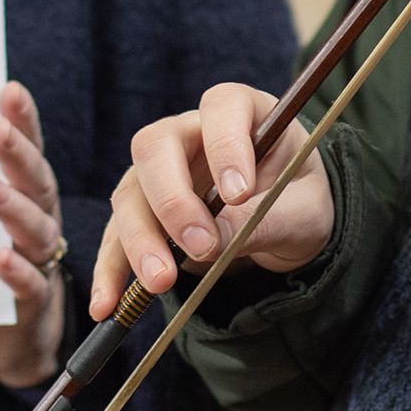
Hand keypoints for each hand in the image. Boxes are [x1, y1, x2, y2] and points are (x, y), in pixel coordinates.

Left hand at [0, 82, 66, 388]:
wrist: (11, 338)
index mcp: (27, 193)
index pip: (28, 150)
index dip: (23, 120)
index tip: (8, 90)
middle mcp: (39, 219)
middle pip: (35, 181)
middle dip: (17, 154)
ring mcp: (39, 260)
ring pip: (35, 229)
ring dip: (13, 208)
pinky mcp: (32, 301)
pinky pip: (29, 283)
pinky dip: (15, 271)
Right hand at [91, 82, 329, 320]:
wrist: (286, 224)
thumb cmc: (298, 201)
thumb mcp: (303, 212)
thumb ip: (264, 220)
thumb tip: (210, 242)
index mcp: (242, 112)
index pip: (222, 107)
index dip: (225, 144)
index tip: (239, 194)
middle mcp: (191, 133)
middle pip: (157, 147)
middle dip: (172, 200)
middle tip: (199, 246)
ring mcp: (160, 171)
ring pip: (131, 193)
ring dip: (141, 239)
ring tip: (161, 282)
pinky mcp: (143, 211)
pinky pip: (117, 236)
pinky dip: (112, 270)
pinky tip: (108, 303)